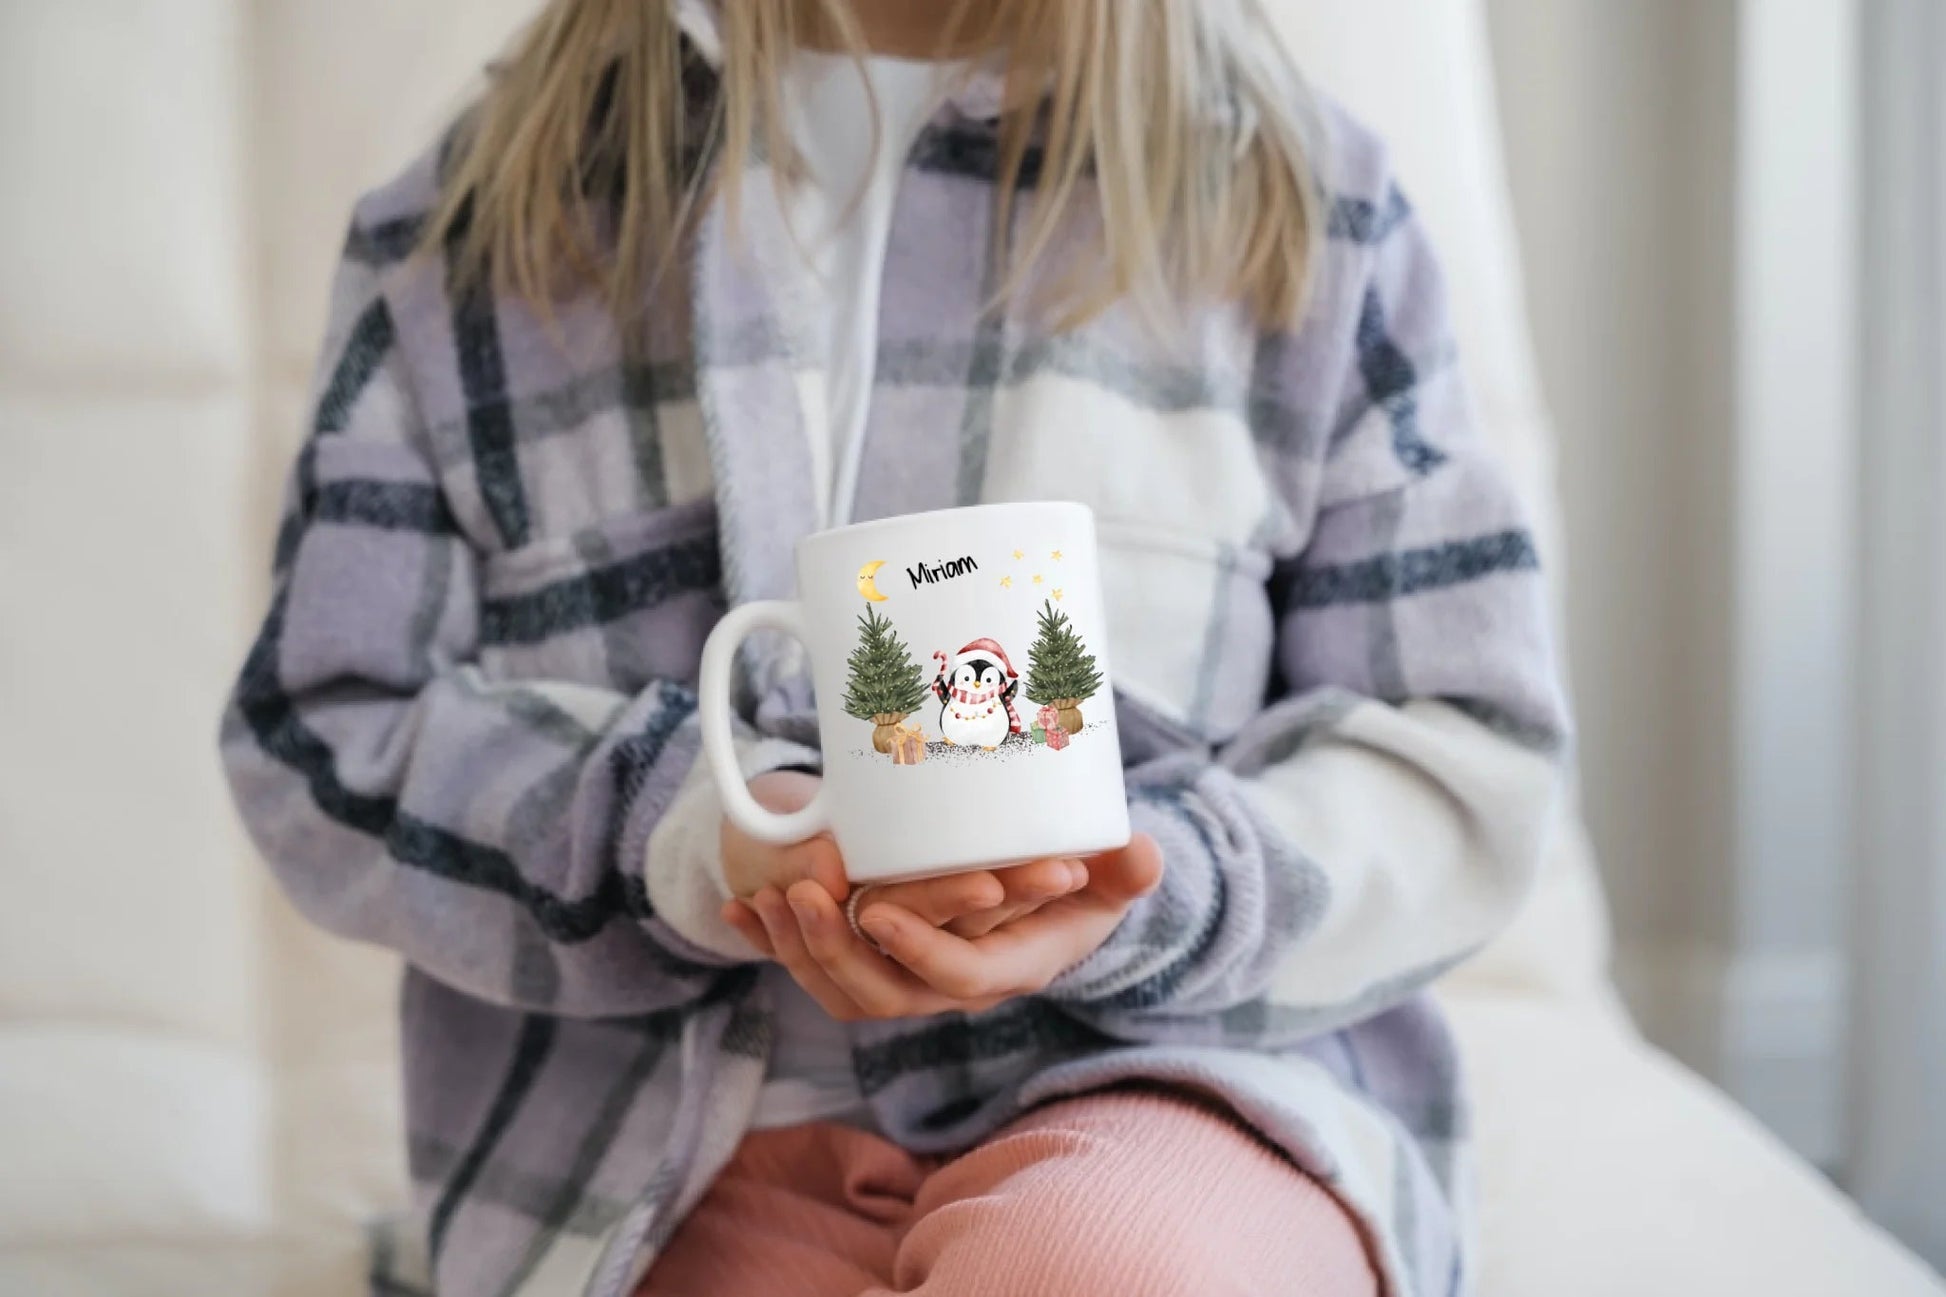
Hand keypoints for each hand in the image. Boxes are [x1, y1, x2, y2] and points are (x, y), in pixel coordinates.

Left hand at [727, 835, 1162, 1020]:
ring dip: (796, 946)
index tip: (880, 910)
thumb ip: (1122, 871)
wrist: (1041, 902)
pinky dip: (771, 942)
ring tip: (768, 897)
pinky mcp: (869, 961)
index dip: (918, 948)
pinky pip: (812, 967)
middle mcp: (948, 986)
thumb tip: (1142, 853)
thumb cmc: (1077, 884)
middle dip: (835, 948)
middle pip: (882, 992)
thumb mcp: (1105, 879)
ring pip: (839, 985)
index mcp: (1006, 969)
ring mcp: (904, 978)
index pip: (958, 977)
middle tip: (804, 895)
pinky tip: (739, 907)